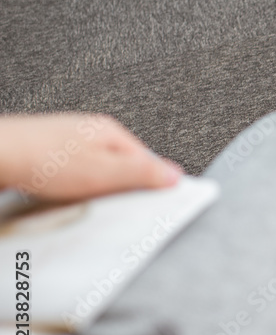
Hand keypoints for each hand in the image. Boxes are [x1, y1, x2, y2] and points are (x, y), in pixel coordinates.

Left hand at [0, 114, 181, 201]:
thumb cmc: (42, 160)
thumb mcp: (105, 172)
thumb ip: (142, 172)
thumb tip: (174, 174)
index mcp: (110, 131)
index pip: (147, 159)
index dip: (152, 183)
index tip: (153, 201)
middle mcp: (90, 132)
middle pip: (120, 165)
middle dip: (119, 188)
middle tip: (110, 203)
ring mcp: (67, 142)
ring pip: (95, 171)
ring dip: (92, 189)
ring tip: (82, 199)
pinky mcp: (48, 155)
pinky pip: (72, 175)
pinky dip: (71, 187)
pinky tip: (62, 194)